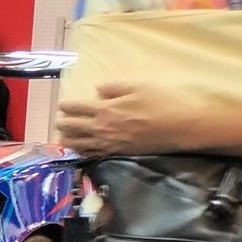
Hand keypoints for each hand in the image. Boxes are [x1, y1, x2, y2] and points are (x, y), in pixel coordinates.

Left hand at [57, 83, 201, 157]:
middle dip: (62, 123)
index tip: (62, 104)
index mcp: (105, 109)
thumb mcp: (139, 87)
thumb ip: (115, 88)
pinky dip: (81, 151)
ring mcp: (108, 144)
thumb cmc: (163, 103)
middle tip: (60, 120)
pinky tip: (79, 149)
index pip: (76, 108)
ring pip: (77, 144)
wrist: (182, 127)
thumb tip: (98, 89)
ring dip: (67, 139)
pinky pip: (91, 154)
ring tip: (63, 136)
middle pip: (71, 127)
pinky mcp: (117, 153)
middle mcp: (101, 128)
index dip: (66, 106)